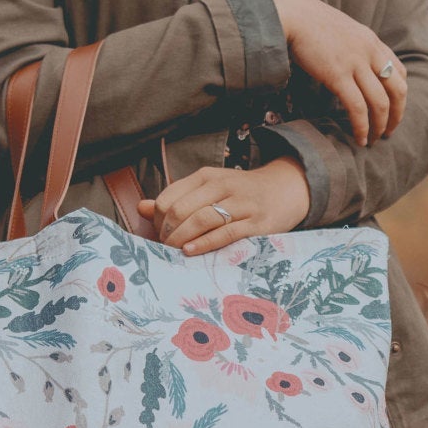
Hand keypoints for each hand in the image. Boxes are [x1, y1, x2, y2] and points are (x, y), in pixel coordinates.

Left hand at [141, 157, 309, 255]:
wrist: (285, 190)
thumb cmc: (241, 194)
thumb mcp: (209, 190)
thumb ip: (176, 199)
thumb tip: (142, 208)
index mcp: (206, 176)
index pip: (170, 197)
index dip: (157, 219)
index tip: (158, 233)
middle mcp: (222, 186)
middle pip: (181, 210)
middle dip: (167, 232)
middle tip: (165, 246)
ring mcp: (241, 204)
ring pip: (201, 220)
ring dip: (181, 239)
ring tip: (174, 251)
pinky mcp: (256, 223)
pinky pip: (225, 234)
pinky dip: (204, 244)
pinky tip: (190, 251)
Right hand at [267, 0, 406, 146]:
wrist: (290, 14)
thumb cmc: (308, 22)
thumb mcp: (341, 30)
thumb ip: (352, 47)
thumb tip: (350, 64)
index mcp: (372, 41)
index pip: (399, 72)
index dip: (399, 96)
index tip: (391, 110)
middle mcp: (370, 51)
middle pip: (397, 90)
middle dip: (396, 115)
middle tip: (387, 132)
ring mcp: (355, 63)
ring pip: (380, 102)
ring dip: (379, 126)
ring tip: (372, 140)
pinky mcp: (338, 75)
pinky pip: (357, 108)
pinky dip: (362, 127)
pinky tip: (359, 138)